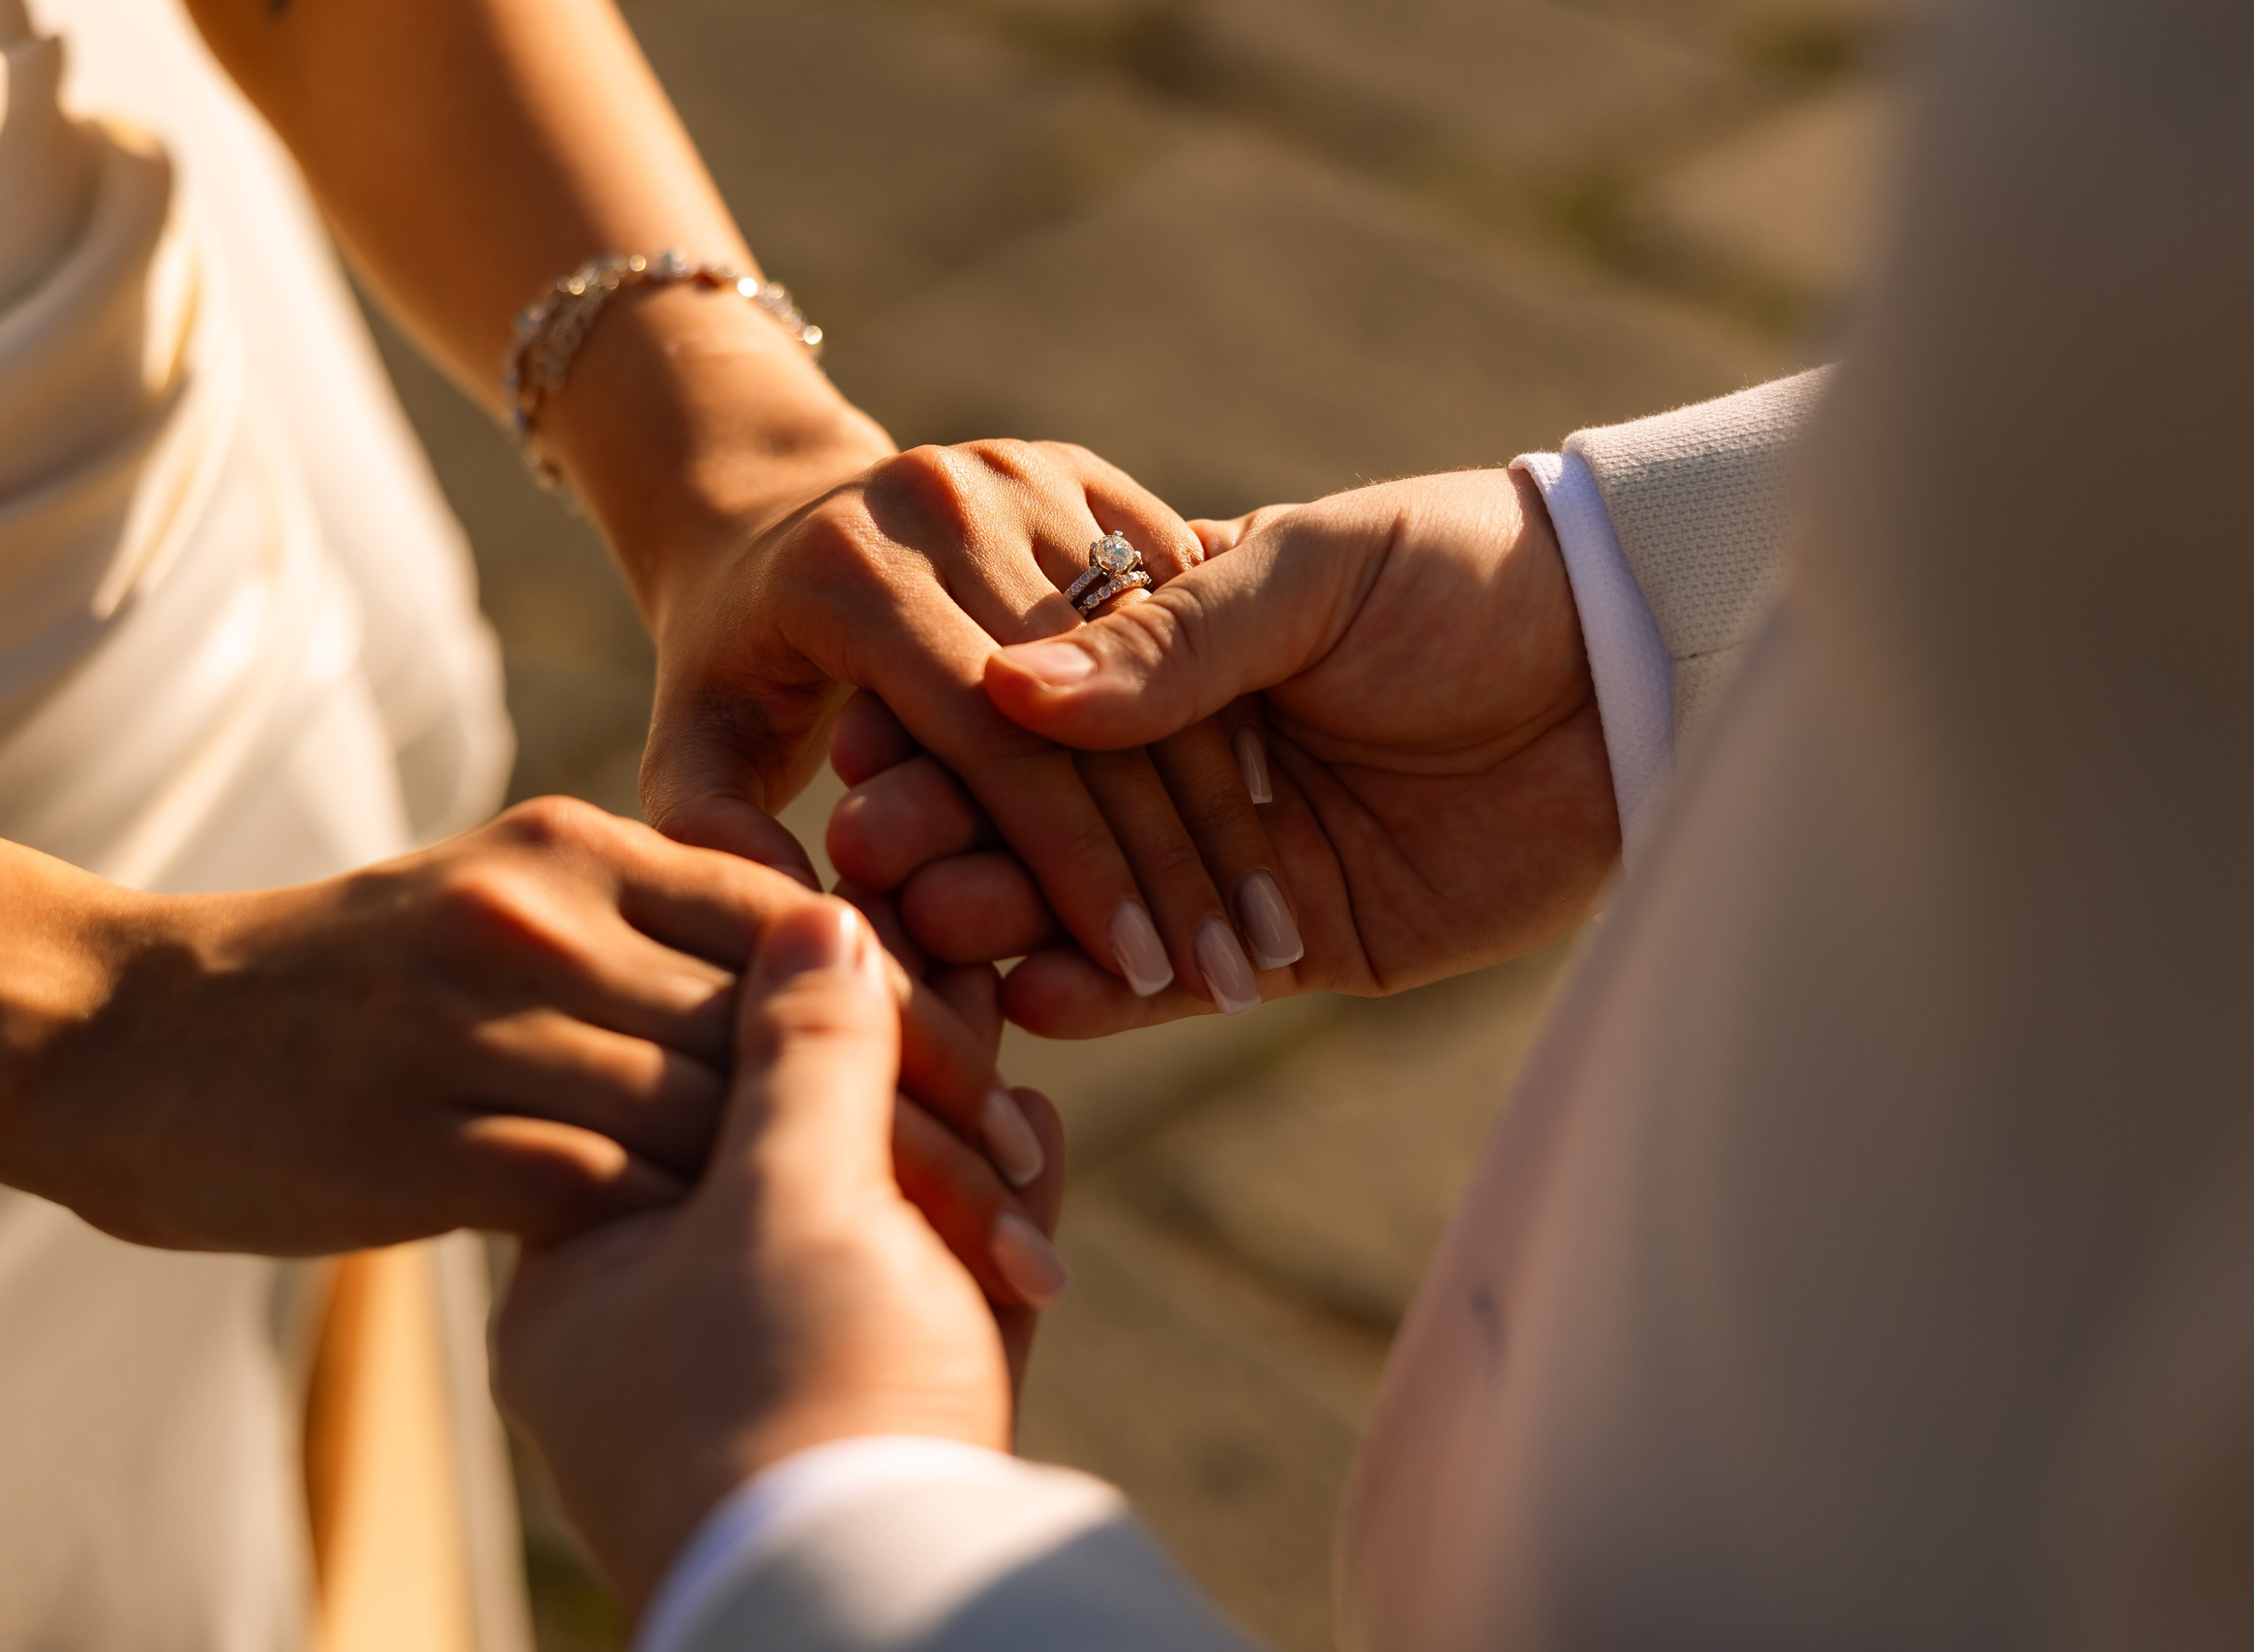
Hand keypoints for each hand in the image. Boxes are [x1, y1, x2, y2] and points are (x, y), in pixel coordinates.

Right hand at [0, 797, 1024, 1255]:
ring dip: (850, 1209)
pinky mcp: (434, 1134)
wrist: (126, 1036)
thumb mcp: (500, 905)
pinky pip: (617, 1191)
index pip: (804, 923)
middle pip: (791, 1023)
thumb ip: (641, 926)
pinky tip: (782, 1311)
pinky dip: (713, 1252)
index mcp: (582, 844)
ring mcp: (489, 1020)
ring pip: (724, 1114)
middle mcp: (550, 912)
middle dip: (927, 1123)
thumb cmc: (337, 987)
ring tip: (946, 1283)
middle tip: (1025, 1213)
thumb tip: (808, 966)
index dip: (925, 1017)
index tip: (1012, 1106)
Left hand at [494, 901, 1067, 1608]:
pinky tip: (1032, 1134)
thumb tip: (815, 915)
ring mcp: (783, 1388)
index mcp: (585, 1285)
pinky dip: (990, 1215)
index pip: (664, 1099)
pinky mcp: (889, 1428)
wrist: (889, 1619)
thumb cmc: (797, 1409)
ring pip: (874, 1221)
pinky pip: (939, 1292)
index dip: (760, 1004)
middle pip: (780, 1155)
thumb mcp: (790, 1202)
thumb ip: (804, 1054)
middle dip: (880, 1067)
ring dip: (950, 1135)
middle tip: (937, 970)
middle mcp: (671, 1339)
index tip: (831, 924)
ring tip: (995, 1037)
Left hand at [639, 438, 1288, 1014]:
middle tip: (1239, 977)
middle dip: (1175, 857)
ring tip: (1274, 931)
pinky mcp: (1081, 467)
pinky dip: (1227, 715)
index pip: (1001, 742)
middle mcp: (946, 501)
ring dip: (1228, 798)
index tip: (1151, 979)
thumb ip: (724, 848)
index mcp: (853, 574)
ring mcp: (1023, 471)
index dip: (1081, 869)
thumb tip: (820, 934)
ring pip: (1163, 659)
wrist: (759, 504)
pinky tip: (1272, 830)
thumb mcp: (693, 755)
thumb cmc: (726, 664)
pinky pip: (1181, 606)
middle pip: (1095, 703)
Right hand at [861, 468, 1621, 1034]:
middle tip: (867, 859)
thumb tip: (1007, 686)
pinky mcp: (1295, 945)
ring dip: (1007, 918)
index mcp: (1178, 650)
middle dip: (952, 833)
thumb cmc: (1473, 578)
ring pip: (1095, 903)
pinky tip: (1030, 995)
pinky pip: (1180, 983)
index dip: (946, 727)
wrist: (1636, 666)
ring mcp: (1236, 858)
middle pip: (1042, 810)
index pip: (1032, 699)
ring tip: (929, 930)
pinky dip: (1105, 996)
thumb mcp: (1316, 576)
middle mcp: (1190, 758)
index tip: (854, 752)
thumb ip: (1170, 640)